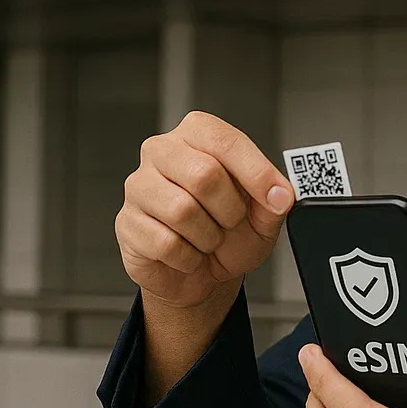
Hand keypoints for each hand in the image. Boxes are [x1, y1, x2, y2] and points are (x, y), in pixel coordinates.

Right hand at [117, 111, 293, 309]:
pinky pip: (165, 243)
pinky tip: (188, 253)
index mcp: (198, 134)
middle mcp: (162, 151)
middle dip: (229, 210)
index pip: (226, 141)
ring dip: (208, 237)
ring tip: (208, 238)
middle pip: (203, 175)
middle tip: (231, 223)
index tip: (277, 197)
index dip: (256, 172)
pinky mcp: (126, 222)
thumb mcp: (264, 216)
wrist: (201, 273)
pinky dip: (188, 257)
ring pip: (181, 210)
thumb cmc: (229, 234)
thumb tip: (280, 194)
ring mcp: (139, 185)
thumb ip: (275, 200)